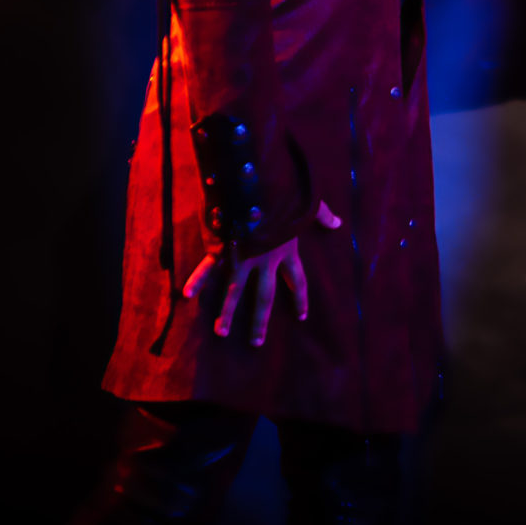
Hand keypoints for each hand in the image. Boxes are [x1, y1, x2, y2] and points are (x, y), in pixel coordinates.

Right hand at [182, 198, 342, 347]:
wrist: (257, 181)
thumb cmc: (285, 190)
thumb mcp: (308, 202)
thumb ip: (322, 215)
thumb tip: (339, 223)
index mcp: (286, 249)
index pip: (298, 280)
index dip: (300, 298)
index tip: (302, 316)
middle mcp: (265, 259)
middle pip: (265, 296)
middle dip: (260, 320)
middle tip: (257, 342)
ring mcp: (242, 256)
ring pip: (235, 291)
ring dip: (228, 312)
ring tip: (222, 333)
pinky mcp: (222, 247)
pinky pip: (207, 268)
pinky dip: (196, 280)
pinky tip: (186, 295)